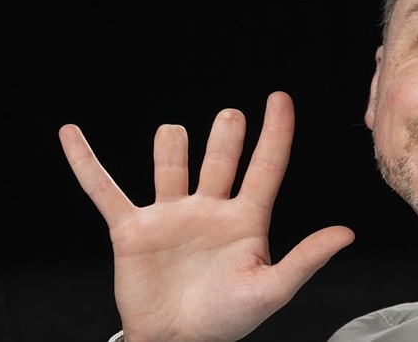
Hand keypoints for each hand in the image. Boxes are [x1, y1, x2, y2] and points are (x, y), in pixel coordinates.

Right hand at [59, 91, 354, 341]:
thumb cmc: (227, 319)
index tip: (280, 97)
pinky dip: (86, 163)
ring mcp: (170, 215)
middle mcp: (209, 208)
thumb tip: (347, 233)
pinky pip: (105, 190)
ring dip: (171, 146)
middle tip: (231, 118)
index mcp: (246, 219)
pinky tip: (70, 134)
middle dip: (226, 134)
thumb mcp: (270, 290)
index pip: (266, 166)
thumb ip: (305, 259)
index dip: (275, 132)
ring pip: (170, 161)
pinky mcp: (132, 229)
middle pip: (220, 156)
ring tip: (174, 138)